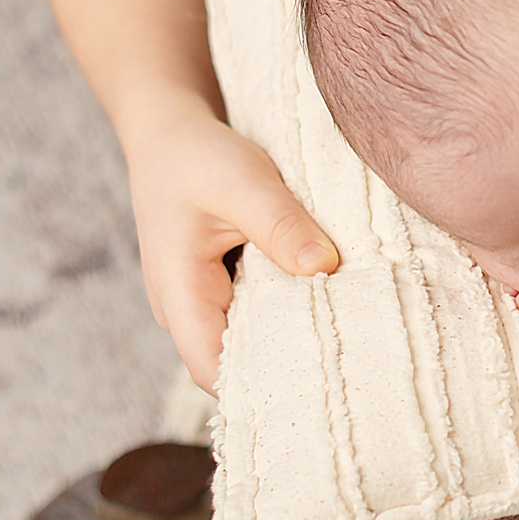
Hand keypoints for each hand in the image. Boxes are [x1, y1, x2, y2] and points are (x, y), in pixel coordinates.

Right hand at [125, 106, 339, 391]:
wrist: (168, 135)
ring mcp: (199, 303)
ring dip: (289, 336)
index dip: (261, 384)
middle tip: (349, 358)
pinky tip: (324, 303)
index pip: (213, 371)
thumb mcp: (243, 182)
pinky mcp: (218, 290)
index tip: (320, 379)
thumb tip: (325, 267)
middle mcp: (182, 311)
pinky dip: (285, 311)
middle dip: (286, 366)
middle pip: (234, 365)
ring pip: (247, 342)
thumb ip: (281, 227)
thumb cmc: (198, 157)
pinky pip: (253, 316)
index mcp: (178, 295)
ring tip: (344, 333)